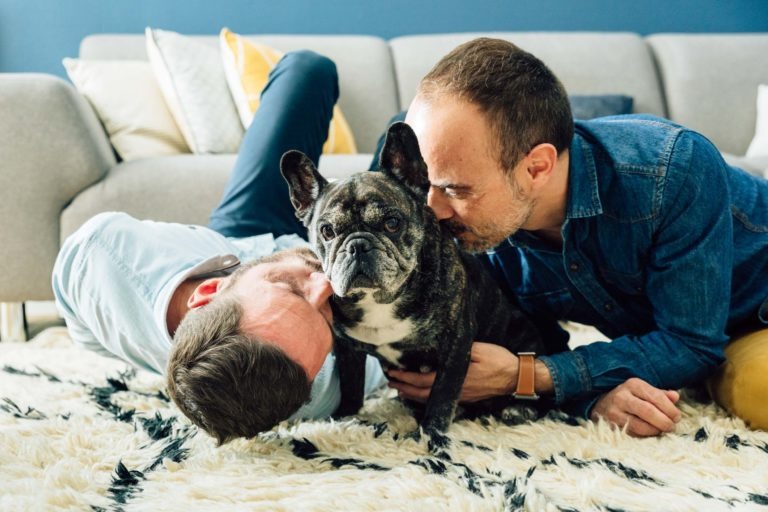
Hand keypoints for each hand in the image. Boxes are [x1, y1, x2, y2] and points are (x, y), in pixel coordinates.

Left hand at [386, 342, 517, 402]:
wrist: (517, 377)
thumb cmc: (499, 361)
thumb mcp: (479, 349)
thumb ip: (459, 349)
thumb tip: (441, 348)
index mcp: (456, 378)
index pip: (423, 380)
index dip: (406, 378)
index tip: (392, 373)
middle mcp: (455, 391)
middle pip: (422, 394)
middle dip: (404, 388)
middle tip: (389, 383)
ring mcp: (460, 396)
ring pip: (430, 399)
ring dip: (412, 395)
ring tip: (399, 390)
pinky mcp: (465, 397)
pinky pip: (439, 399)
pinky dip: (425, 398)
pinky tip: (421, 395)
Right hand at [591, 377, 680, 436]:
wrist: (602, 404)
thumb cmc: (630, 398)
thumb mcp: (644, 391)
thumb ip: (660, 394)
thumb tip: (675, 397)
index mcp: (633, 384)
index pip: (656, 397)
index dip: (670, 409)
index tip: (677, 417)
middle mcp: (622, 396)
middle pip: (649, 411)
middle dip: (664, 422)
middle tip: (671, 426)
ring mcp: (615, 412)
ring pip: (641, 426)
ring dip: (655, 431)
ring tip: (661, 430)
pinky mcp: (611, 426)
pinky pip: (633, 434)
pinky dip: (645, 436)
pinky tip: (648, 433)